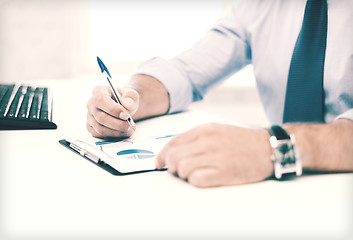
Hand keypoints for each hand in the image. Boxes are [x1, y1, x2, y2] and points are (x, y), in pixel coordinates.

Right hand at [86, 85, 138, 137]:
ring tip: (129, 130)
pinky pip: (100, 135)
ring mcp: (90, 116)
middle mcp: (91, 103)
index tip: (126, 116)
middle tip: (130, 125)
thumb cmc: (125, 99)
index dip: (114, 109)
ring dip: (116, 132)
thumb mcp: (131, 95)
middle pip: (101, 117)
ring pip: (100, 128)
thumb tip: (127, 104)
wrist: (123, 107)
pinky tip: (122, 132)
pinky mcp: (91, 127)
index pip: (101, 100)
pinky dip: (113, 136)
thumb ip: (131, 97)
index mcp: (99, 91)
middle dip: (118, 124)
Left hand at [156, 123, 272, 186]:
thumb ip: (195, 138)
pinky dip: (194, 181)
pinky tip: (202, 178)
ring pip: (182, 168)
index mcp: (204, 130)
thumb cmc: (242, 141)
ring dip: (183, 174)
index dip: (162, 155)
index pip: (172, 143)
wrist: (268, 149)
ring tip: (193, 174)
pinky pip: (196, 179)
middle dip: (171, 166)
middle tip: (177, 170)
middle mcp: (208, 141)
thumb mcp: (216, 130)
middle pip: (174, 156)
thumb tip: (174, 151)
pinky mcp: (223, 172)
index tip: (159, 163)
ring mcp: (215, 156)